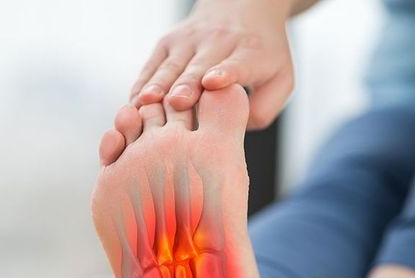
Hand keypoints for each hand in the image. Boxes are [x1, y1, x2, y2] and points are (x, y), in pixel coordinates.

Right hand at [129, 0, 294, 129]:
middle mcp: (218, 42)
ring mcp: (189, 40)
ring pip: (171, 66)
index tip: (213, 82)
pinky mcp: (168, 42)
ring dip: (157, 84)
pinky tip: (133, 103)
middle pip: (198, 67)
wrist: (244, 8)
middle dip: (186, 84)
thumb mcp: (281, 80)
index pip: (236, 64)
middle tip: (177, 102)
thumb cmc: (263, 56)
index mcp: (249, 53)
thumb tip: (232, 129)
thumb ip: (264, 109)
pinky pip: (152, 66)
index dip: (225, 73)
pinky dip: (142, 84)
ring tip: (145, 103)